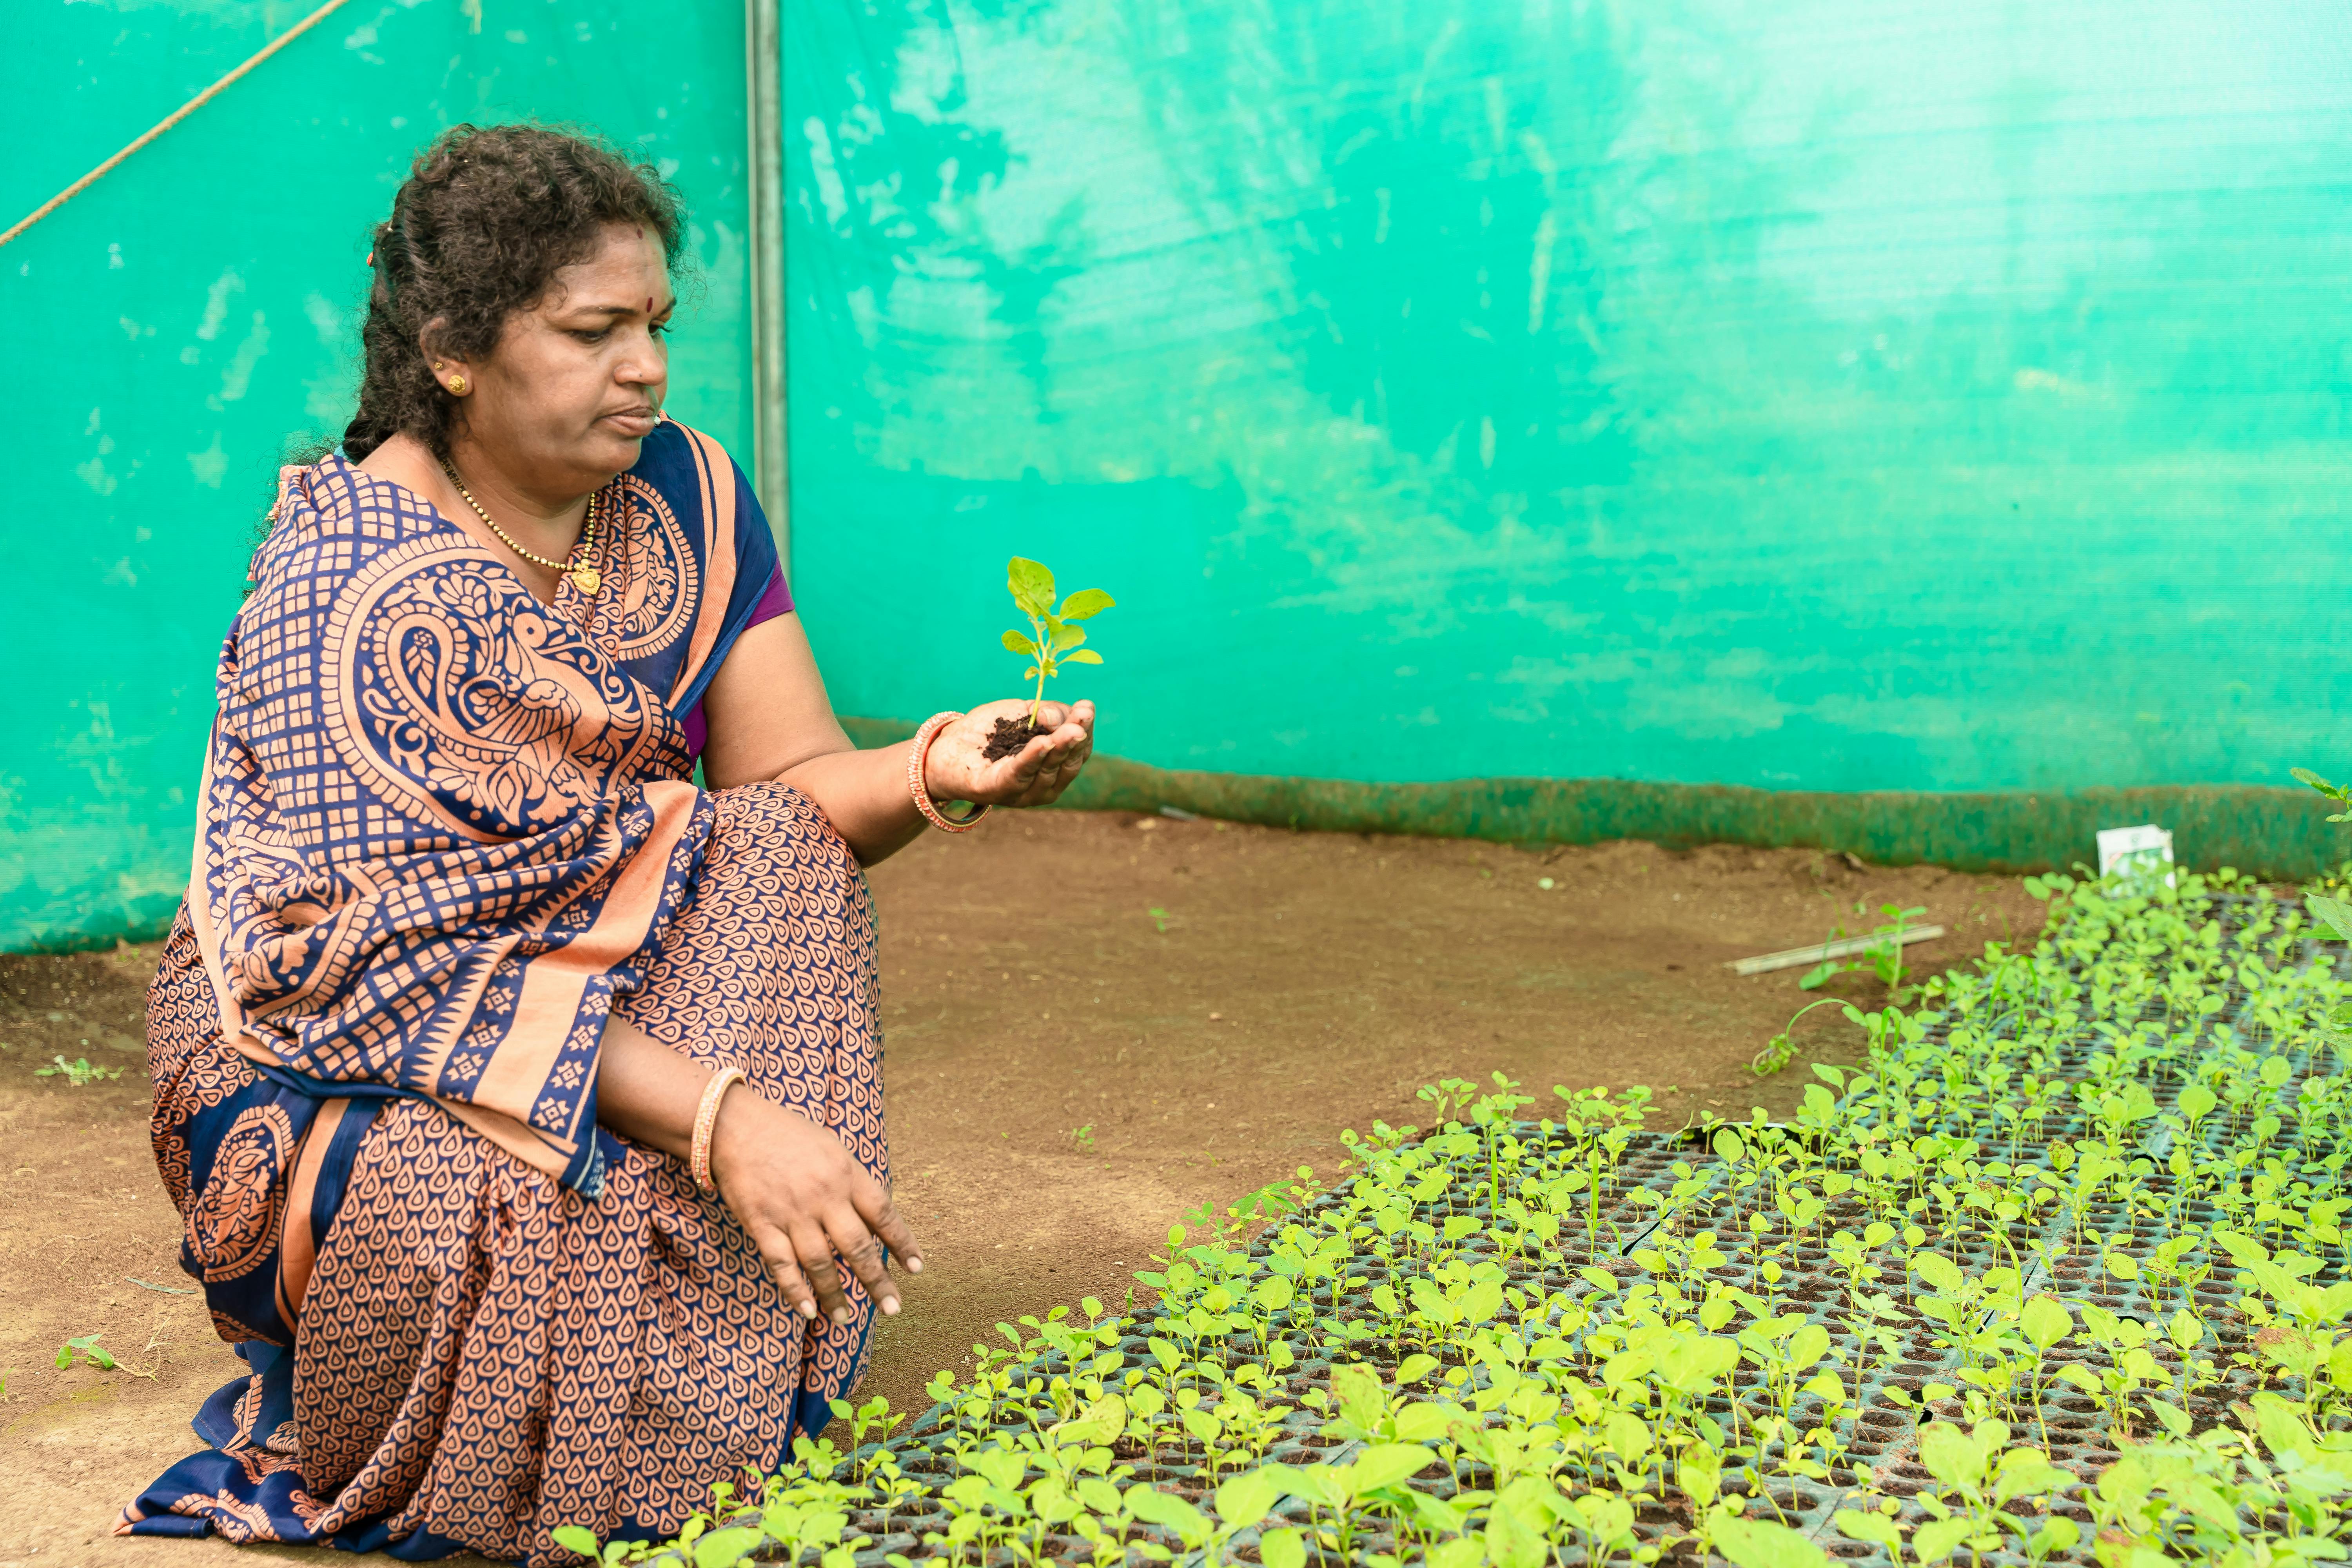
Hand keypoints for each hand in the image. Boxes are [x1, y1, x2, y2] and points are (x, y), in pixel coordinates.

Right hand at [708, 1086, 922, 1324]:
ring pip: (820, 1263)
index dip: (902, 1243)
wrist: (736, 1126)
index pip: (884, 1214)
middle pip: (857, 1247)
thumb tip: (876, 1220)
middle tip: (892, 1309)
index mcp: (846, 1174)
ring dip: (836, 1295)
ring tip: (845, 1318)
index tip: (917, 1268)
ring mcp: (791, 1213)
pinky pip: (782, 1265)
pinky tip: (809, 1310)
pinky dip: (796, 1290)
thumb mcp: (833, 1150)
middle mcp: (824, 1196)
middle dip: (877, 1282)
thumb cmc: (789, 1136)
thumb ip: (853, 1184)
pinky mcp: (762, 1224)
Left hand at [924, 698, 1093, 807]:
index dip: (1085, 730)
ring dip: (1060, 747)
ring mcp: (1022, 793)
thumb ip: (1046, 713)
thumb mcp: (1023, 714)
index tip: (1087, 708)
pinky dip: (1032, 758)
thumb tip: (1057, 717)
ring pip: (1047, 770)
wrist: (946, 747)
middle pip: (1067, 763)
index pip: (1078, 752)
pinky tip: (1043, 743)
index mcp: (1054, 766)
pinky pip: (1018, 775)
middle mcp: (1043, 784)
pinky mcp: (997, 791)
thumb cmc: (988, 732)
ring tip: (1070, 730)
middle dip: (1076, 738)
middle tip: (1084, 716)